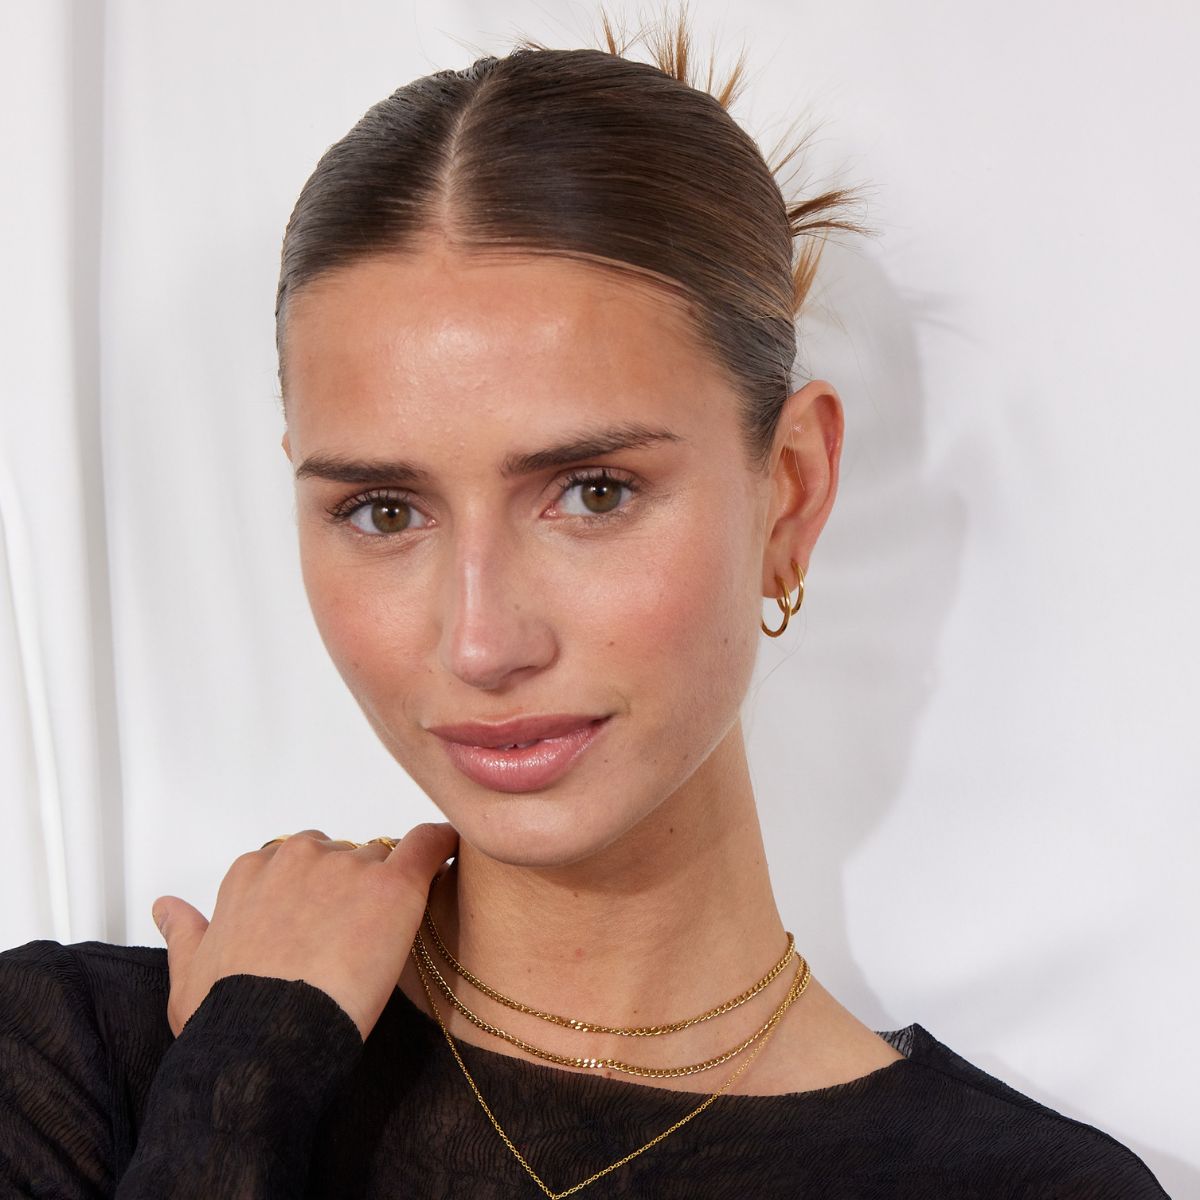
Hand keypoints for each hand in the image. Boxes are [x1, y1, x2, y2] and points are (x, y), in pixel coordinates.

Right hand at [151, 823, 458, 1041]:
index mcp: (252, 872)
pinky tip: (451, 855)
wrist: (268, 1043)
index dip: (312, 891)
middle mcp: (300, 856)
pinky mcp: (393, 885)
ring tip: (387, 935)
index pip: (294, 859)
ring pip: (380, 859)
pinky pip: (427, 845)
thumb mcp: (189, 977)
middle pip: (341, 856)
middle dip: (349, 888)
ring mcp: (348, 867)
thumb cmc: (228, 1018)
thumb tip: (167, 908)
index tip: (320, 922)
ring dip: (386, 888)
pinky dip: (442, 846)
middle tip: (354, 937)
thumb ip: (185, 932)